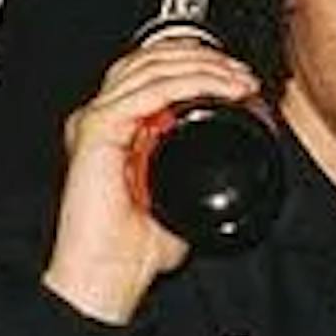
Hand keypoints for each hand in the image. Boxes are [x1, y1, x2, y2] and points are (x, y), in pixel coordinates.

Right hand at [43, 27, 264, 323]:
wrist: (105, 278)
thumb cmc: (131, 251)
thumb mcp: (179, 204)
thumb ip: (195, 181)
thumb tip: (230, 172)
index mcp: (115, 128)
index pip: (152, 72)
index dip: (195, 63)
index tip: (235, 75)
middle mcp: (100, 118)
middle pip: (150, 60)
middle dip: (201, 58)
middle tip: (240, 71)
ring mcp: (95, 122)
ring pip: (149, 69)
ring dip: (200, 66)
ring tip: (236, 77)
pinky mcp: (95, 132)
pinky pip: (143, 93)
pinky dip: (184, 83)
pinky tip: (213, 86)